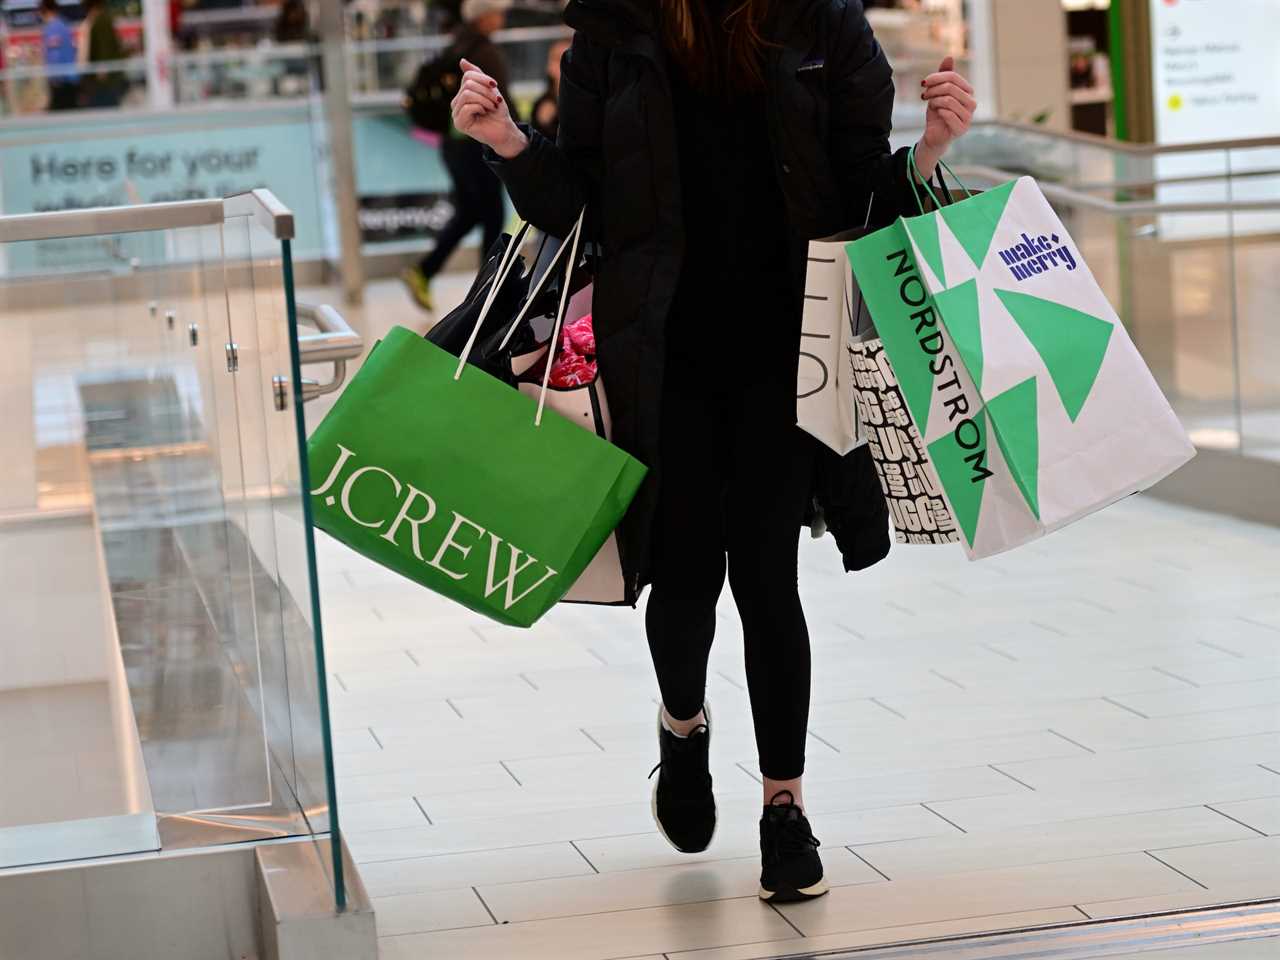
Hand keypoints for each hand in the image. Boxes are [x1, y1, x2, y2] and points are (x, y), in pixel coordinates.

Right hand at [452, 58, 527, 158]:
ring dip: (484, 100)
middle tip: (495, 100)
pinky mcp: (459, 124)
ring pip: (467, 94)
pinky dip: (480, 107)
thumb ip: (476, 74)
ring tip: (491, 107)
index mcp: (462, 93)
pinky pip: (467, 107)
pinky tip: (484, 113)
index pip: (468, 76)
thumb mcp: (489, 88)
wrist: (505, 129)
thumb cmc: (497, 110)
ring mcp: (456, 114)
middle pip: (467, 85)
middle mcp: (456, 103)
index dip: (484, 78)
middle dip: (486, 91)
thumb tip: (462, 60)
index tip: (495, 86)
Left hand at [915, 56, 975, 178]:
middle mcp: (972, 103)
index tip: (923, 83)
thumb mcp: (938, 92)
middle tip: (924, 95)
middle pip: (951, 87)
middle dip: (934, 89)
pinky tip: (936, 113)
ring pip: (949, 100)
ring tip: (930, 104)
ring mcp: (968, 117)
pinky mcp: (962, 128)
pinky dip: (939, 111)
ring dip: (935, 101)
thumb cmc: (938, 113)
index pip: (953, 77)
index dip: (936, 77)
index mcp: (968, 92)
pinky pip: (949, 114)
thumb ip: (944, 76)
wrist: (934, 135)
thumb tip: (949, 56)